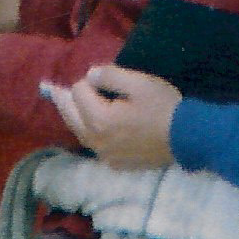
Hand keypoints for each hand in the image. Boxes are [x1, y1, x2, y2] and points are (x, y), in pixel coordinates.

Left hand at [49, 64, 179, 168]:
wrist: (186, 138)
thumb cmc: (163, 107)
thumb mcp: (138, 82)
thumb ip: (110, 75)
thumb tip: (90, 75)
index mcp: (98, 119)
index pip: (78, 92)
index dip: (88, 80)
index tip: (100, 77)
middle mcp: (95, 140)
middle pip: (70, 116)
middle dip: (64, 100)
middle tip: (53, 90)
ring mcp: (105, 155)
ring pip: (80, 133)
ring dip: (74, 117)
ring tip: (68, 105)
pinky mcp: (115, 163)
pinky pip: (93, 145)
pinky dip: (88, 132)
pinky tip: (93, 126)